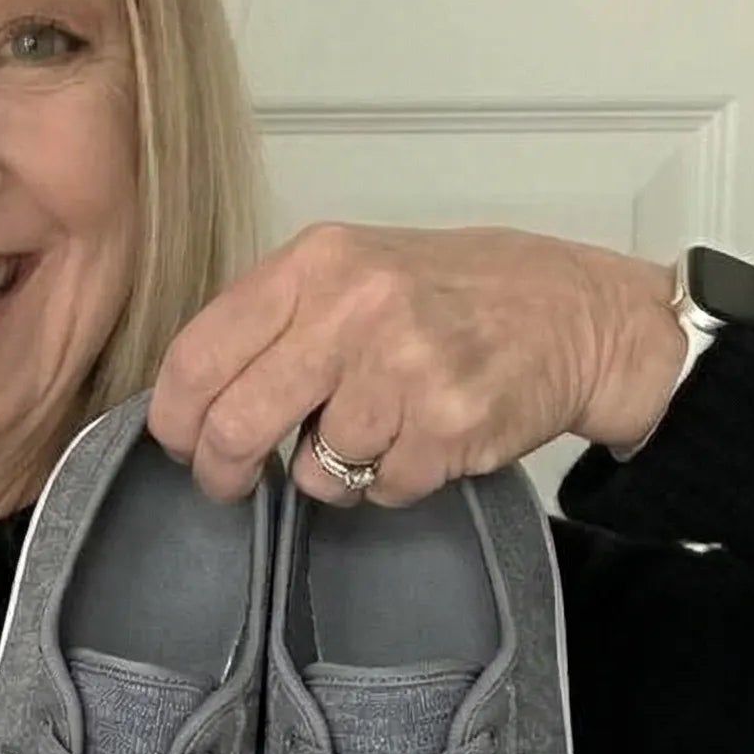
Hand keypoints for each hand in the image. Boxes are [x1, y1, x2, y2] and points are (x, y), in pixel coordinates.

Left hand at [147, 222, 684, 505]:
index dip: (174, 415)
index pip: (199, 353)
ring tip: (373, 435)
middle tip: (230, 483)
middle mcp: (355, 308)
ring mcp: (405, 369)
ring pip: (313, 470)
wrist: (579, 312)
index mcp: (316, 263)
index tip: (178, 442)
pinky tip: (421, 441)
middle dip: (223, 470)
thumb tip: (192, 400)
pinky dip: (390, 482)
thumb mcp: (355, 271)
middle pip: (237, 423)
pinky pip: (379, 489)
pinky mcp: (449, 427)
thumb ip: (276, 321)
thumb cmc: (452, 295)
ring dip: (330, 473)